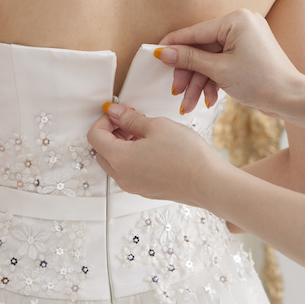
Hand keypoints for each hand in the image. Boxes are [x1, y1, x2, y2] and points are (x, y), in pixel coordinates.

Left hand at [87, 103, 224, 206]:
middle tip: (130, 121)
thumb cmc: (186, 155)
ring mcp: (134, 186)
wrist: (209, 183)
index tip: (118, 113)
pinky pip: (129, 172)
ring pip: (115, 163)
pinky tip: (152, 147)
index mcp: (119, 159)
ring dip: (122, 145)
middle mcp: (122, 176)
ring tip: (144, 132)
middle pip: (102, 151)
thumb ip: (130, 119)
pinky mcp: (145, 190)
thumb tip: (114, 113)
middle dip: (111, 133)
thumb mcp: (156, 126)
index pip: (95, 136)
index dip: (104, 120)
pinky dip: (132, 158)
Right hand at [157, 9, 304, 116]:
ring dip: (199, 82)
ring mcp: (245, 38)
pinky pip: (222, 63)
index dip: (172, 46)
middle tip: (176, 91)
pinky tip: (207, 99)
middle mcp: (241, 23)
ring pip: (210, 59)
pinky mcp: (247, 52)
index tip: (154, 56)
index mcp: (235, 20)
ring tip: (190, 104)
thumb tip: (162, 52)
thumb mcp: (219, 70)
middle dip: (189, 74)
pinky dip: (213, 80)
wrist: (292, 99)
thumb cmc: (261, 81)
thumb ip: (189, 58)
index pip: (194, 32)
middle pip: (201, 48)